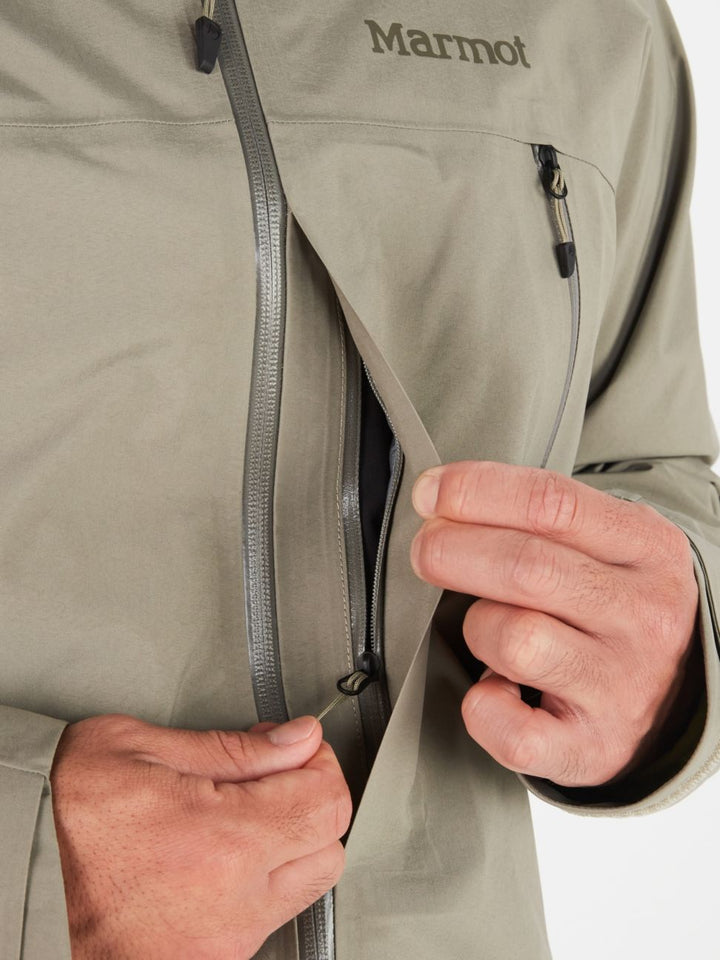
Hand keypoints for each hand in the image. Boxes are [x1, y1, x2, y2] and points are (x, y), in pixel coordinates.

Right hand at [50, 713, 350, 958]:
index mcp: (222, 836)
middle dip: (315, 796)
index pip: (325, 798)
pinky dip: (274, 877)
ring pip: (314, 880)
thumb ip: (228, 746)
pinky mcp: (221, 956)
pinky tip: (235, 852)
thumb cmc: (68, 822)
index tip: (296, 749)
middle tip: (280, 774)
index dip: (319, 761)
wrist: (19, 888)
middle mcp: (236, 893)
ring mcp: (231, 933)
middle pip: (331, 841)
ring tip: (257, 812)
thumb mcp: (134, 749)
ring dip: (301, 839)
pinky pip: (279, 912)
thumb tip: (296, 738)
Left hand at [410, 460, 700, 787]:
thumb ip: (538, 516)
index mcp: (648, 548)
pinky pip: (513, 733)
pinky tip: (491, 689)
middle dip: (452, 552)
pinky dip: (483, 709)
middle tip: (425, 552)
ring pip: (515, 641)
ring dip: (477, 627)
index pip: (551, 503)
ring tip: (485, 627)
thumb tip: (440, 498)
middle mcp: (643, 617)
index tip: (428, 493)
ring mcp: (621, 686)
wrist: (673, 692)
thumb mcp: (606, 540)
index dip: (474, 492)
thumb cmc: (612, 602)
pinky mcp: (592, 749)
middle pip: (526, 568)